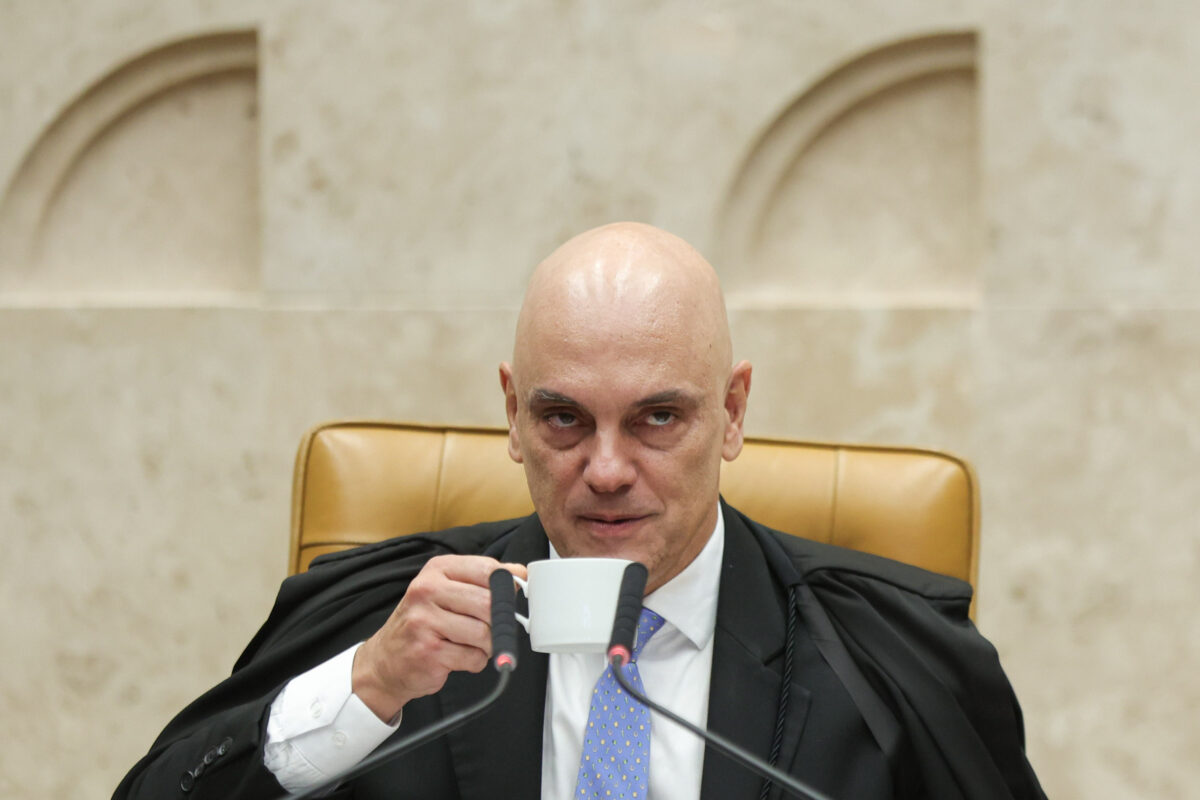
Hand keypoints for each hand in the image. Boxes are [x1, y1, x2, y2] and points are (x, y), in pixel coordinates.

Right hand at [351, 555, 527, 722]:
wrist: (385, 660)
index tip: (507, 599)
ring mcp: (425, 621)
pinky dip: (475, 662)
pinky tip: (458, 657)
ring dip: (487, 645)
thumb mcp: (448, 590)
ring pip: (485, 633)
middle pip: (489, 603)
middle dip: (497, 622)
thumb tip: (520, 573)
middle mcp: (427, 590)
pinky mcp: (428, 651)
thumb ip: (483, 580)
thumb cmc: (423, 623)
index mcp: (437, 569)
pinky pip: (474, 657)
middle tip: (490, 628)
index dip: (506, 587)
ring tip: (471, 644)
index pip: (487, 569)